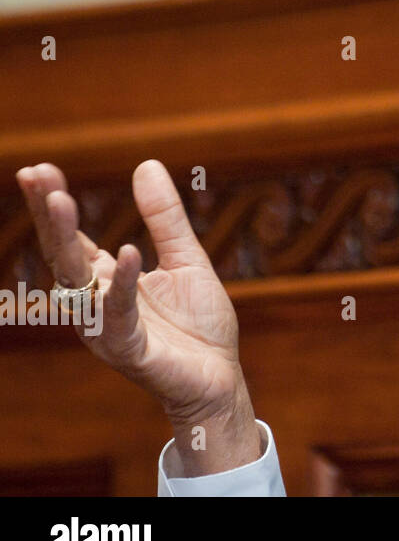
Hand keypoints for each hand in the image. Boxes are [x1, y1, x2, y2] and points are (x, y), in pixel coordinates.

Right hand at [16, 160, 260, 474]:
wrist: (220, 376)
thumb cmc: (198, 323)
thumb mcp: (186, 258)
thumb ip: (165, 217)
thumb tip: (146, 164)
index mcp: (107, 280)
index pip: (72, 239)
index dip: (55, 205)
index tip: (40, 169)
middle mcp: (96, 302)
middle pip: (64, 253)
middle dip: (49, 215)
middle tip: (35, 175)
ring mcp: (107, 326)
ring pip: (78, 280)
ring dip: (67, 240)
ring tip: (61, 199)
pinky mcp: (129, 349)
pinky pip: (119, 313)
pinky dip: (122, 283)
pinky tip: (126, 251)